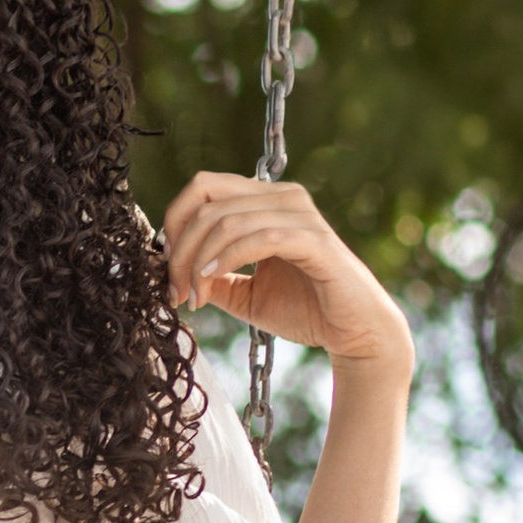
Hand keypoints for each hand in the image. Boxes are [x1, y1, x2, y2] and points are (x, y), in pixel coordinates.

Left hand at [161, 172, 413, 382]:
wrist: (355, 335)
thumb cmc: (307, 310)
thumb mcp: (245, 294)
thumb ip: (212, 276)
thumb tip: (174, 269)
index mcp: (266, 201)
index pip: (203, 187)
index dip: (174, 224)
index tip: (167, 271)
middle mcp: (283, 197)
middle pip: (207, 200)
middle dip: (179, 247)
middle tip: (175, 290)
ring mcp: (301, 214)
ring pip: (225, 220)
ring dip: (197, 261)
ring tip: (193, 296)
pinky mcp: (314, 239)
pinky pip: (257, 237)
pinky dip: (224, 260)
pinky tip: (209, 283)